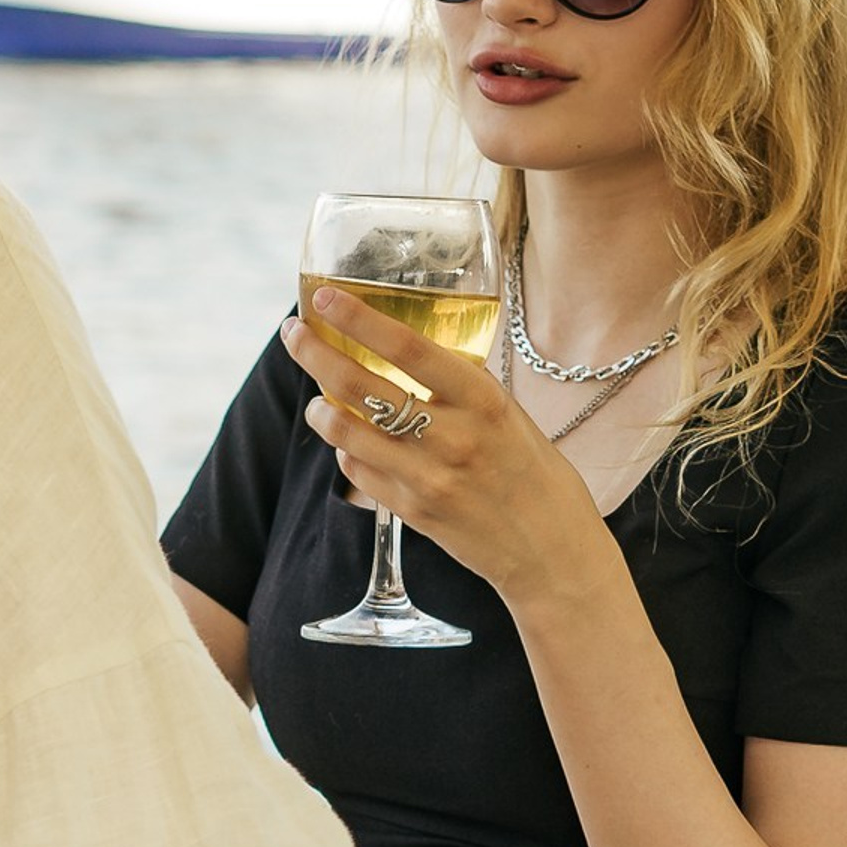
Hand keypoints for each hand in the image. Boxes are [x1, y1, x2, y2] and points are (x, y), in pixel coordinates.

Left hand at [284, 291, 610, 602]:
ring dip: (318, 409)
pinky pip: (359, 472)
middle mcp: (453, 437)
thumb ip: (459, 388)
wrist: (552, 550)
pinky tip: (349, 442)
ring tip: (314, 398)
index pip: (408, 348)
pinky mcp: (412, 513)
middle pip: (361, 386)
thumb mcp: (508, 414)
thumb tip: (403, 353)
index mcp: (483, 400)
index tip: (326, 296)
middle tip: (294, 334)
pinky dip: (346, 450)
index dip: (359, 319)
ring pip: (346, 432)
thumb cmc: (533, 472)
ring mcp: (428, 478)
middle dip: (315, 353)